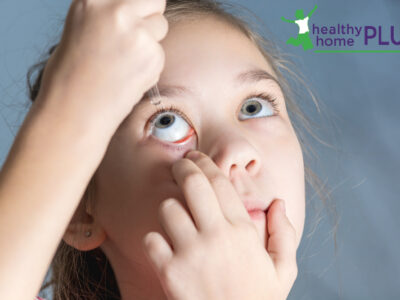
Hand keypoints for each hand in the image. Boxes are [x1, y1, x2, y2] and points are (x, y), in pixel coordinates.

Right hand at [36, 0, 167, 128]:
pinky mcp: (153, 58)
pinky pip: (160, 53)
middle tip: (135, 35)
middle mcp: (117, 12)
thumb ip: (109, 14)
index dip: (137, 4)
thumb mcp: (82, 27)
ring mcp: (138, 35)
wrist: (75, 112)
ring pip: (161, 26)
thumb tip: (133, 10)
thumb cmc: (73, 75)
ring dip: (150, 41)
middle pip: (155, 0)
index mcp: (92, 0)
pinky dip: (150, 64)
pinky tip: (130, 77)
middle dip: (149, 14)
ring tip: (126, 61)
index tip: (138, 13)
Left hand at [142, 151, 298, 299]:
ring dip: (168, 206)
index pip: (220, 182)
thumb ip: (284, 234)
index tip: (197, 157)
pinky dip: (154, 239)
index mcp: (242, 231)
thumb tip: (279, 203)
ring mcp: (191, 254)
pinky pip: (151, 240)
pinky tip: (162, 244)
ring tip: (173, 210)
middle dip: (183, 167)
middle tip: (178, 164)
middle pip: (192, 184)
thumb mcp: (283, 270)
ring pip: (168, 208)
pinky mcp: (170, 273)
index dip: (205, 163)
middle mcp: (216, 236)